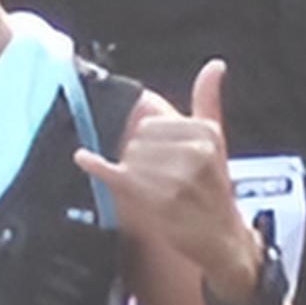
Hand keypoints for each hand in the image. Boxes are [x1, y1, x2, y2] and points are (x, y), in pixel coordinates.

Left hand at [75, 60, 261, 302]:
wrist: (221, 238)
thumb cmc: (215, 189)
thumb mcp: (218, 142)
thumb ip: (209, 101)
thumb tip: (214, 65)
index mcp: (206, 132)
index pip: (151, 123)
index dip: (149, 141)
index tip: (161, 158)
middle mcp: (195, 152)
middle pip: (137, 141)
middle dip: (140, 158)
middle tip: (160, 179)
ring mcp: (178, 177)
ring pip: (129, 160)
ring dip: (132, 175)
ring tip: (155, 191)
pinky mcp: (160, 201)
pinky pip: (119, 176)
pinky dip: (97, 167)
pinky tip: (84, 158)